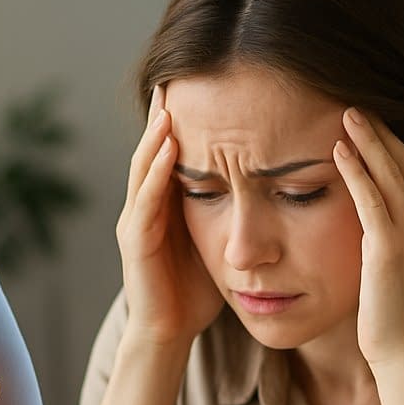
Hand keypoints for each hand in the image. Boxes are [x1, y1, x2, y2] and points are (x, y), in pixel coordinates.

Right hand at [115, 86, 223, 348]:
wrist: (170, 333)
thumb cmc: (195, 292)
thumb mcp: (216, 241)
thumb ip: (229, 211)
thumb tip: (268, 184)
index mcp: (166, 205)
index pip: (174, 152)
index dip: (187, 119)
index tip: (206, 83)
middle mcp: (146, 207)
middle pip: (154, 150)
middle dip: (165, 113)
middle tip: (180, 72)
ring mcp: (137, 223)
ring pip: (144, 168)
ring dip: (156, 135)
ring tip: (172, 100)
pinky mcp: (135, 243)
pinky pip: (145, 201)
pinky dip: (156, 173)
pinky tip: (169, 149)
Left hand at [333, 109, 403, 375]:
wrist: (403, 353)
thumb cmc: (389, 318)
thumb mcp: (388, 271)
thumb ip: (381, 242)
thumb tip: (363, 230)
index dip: (389, 142)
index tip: (367, 119)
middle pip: (403, 162)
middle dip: (380, 130)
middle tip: (355, 101)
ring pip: (391, 173)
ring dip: (369, 139)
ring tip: (347, 111)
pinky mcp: (390, 249)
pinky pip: (371, 199)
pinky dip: (357, 171)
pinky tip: (339, 150)